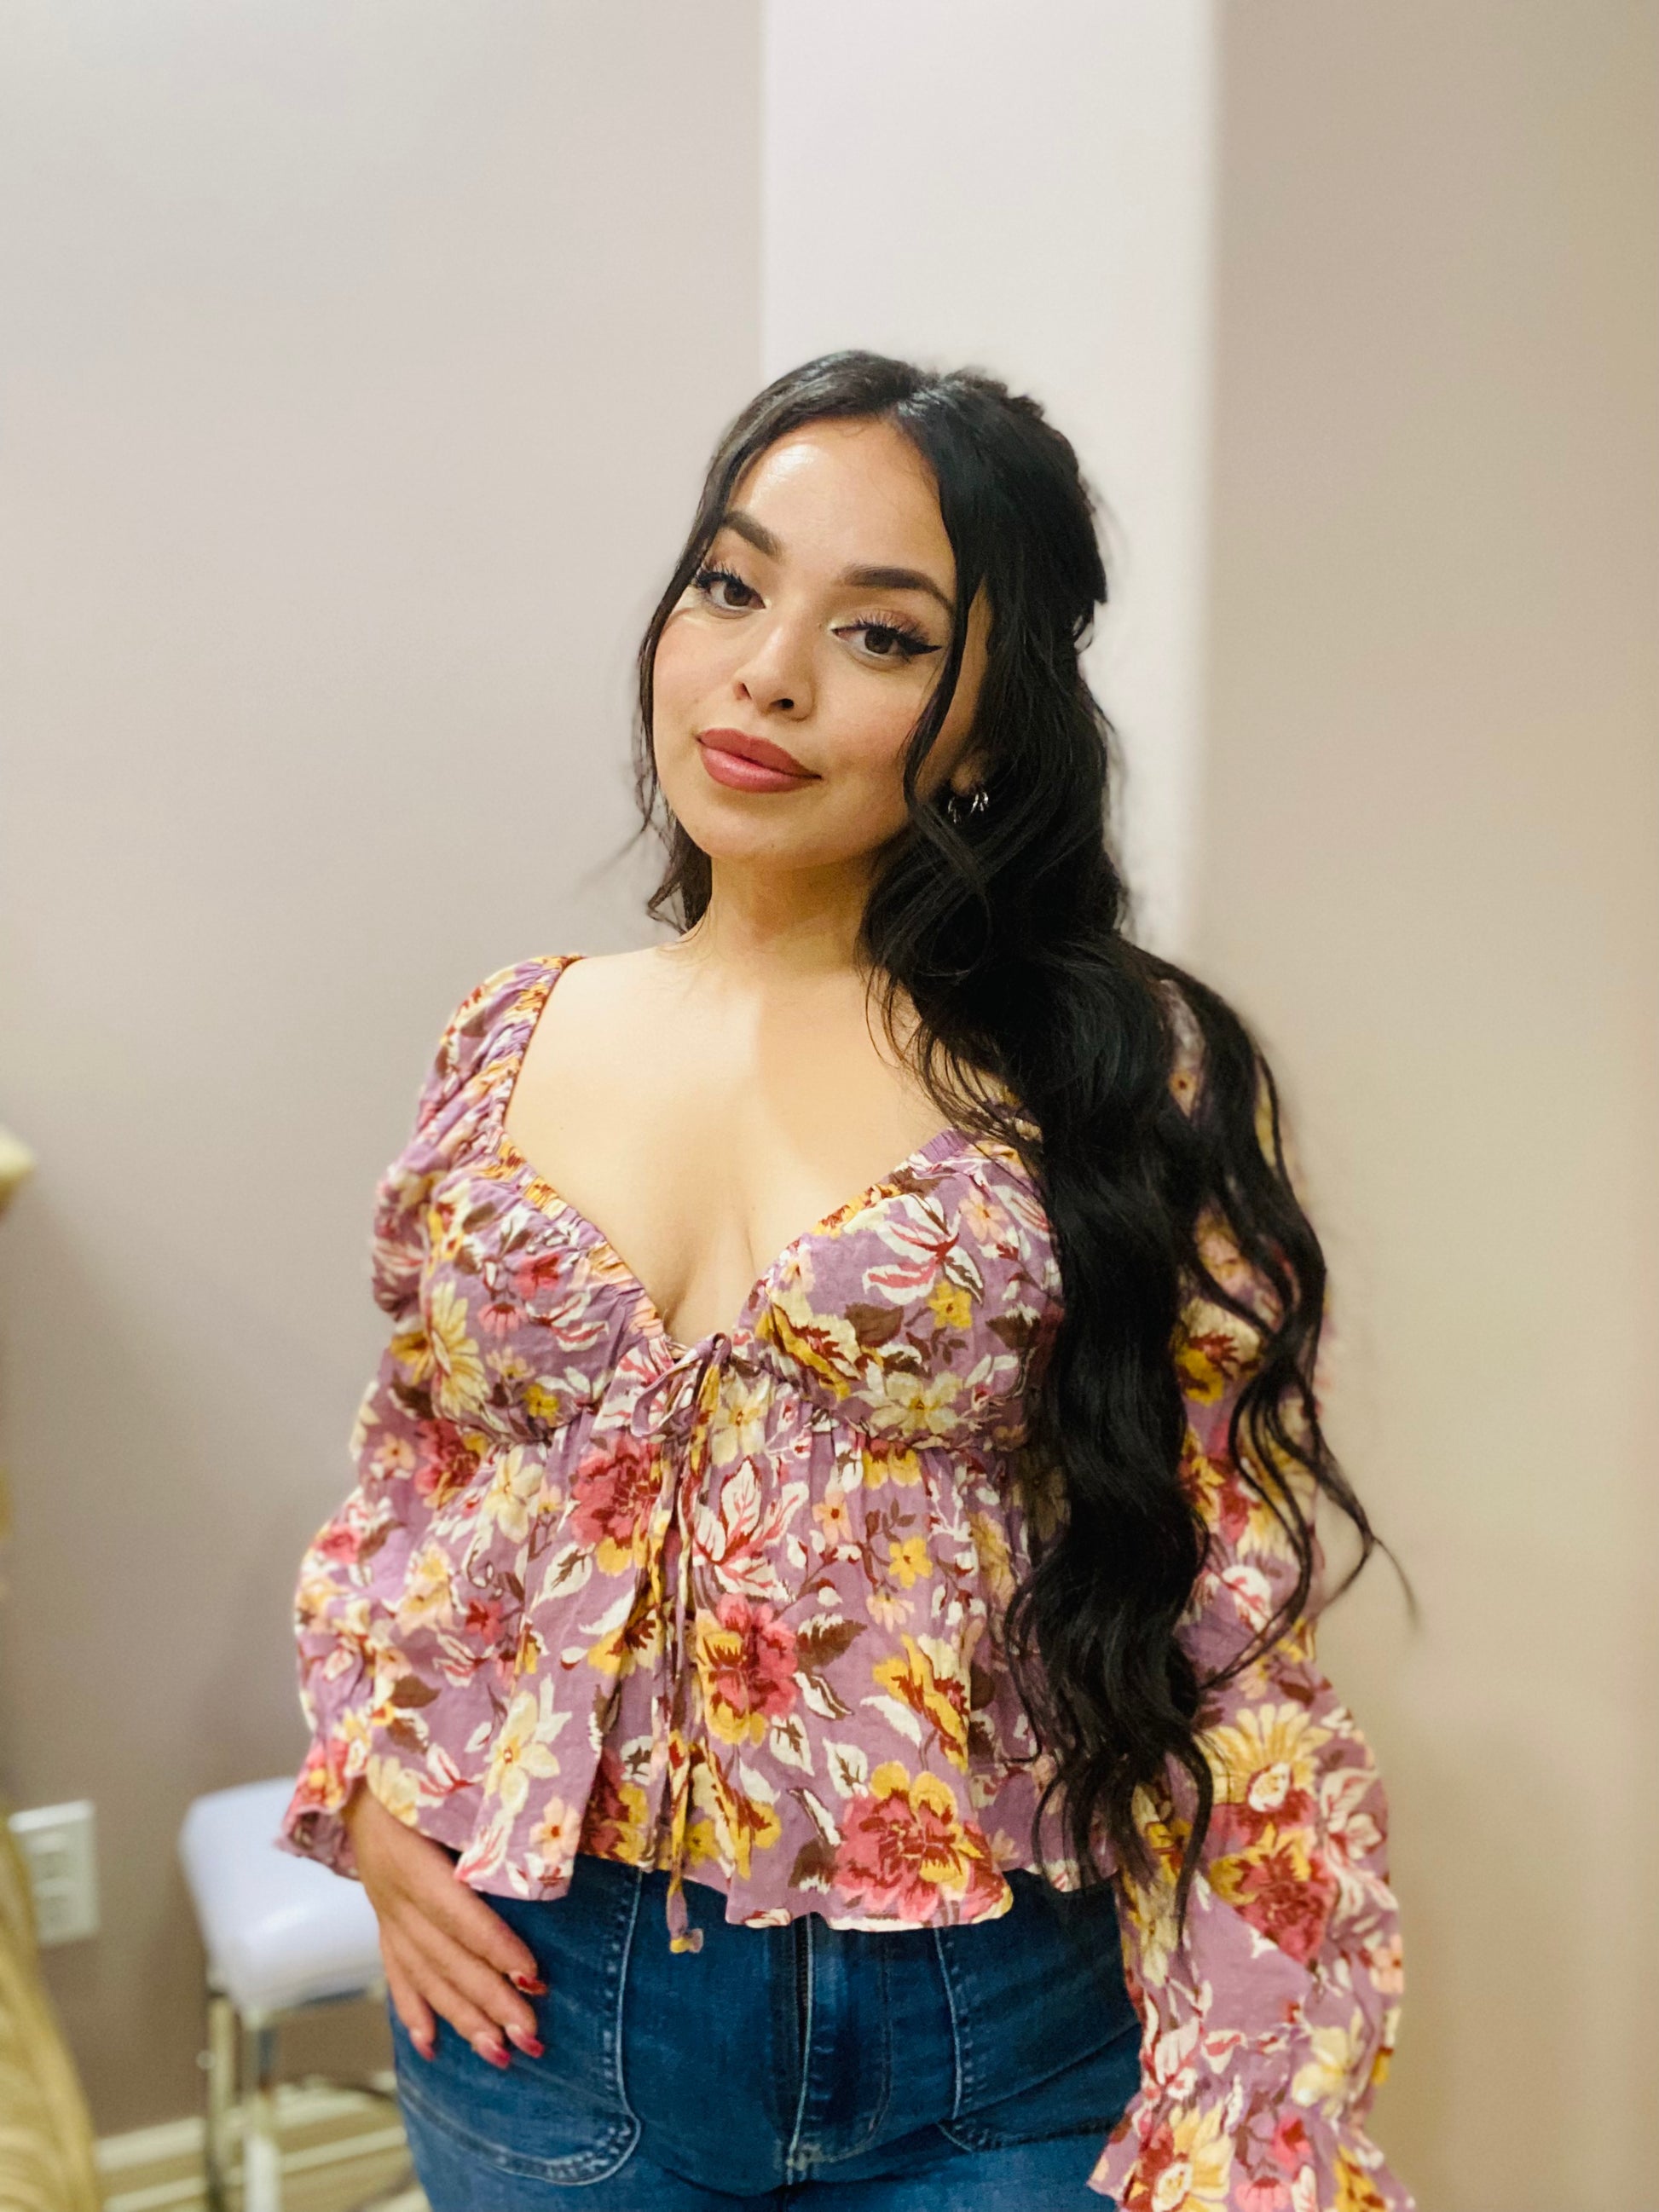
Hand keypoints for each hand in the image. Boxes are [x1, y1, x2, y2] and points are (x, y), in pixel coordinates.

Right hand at [343, 1781, 547, 2068]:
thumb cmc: (411, 1761)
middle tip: (530, 2036)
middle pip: (444, 1956)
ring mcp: (383, 1909)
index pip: (457, 1911)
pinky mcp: (382, 1916)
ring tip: (498, 2054)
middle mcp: (391, 1892)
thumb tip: (536, 1822)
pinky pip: (396, 1970)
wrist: (351, 1764)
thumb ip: (485, 1804)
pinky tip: (430, 2046)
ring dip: (462, 2017)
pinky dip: (414, 2010)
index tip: (533, 1977)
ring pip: (423, 1973)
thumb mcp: (444, 1778)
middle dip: (489, 1999)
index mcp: (408, 1856)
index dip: (494, 1946)